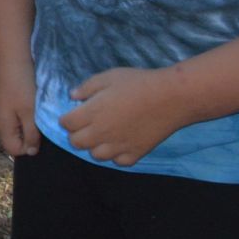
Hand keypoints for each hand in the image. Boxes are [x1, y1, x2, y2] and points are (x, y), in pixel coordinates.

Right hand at [0, 58, 40, 156]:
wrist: (11, 58)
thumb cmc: (21, 86)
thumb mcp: (30, 113)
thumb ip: (31, 134)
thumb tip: (31, 152)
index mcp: (1, 126)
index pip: (14, 150)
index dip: (29, 146)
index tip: (41, 132)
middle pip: (12, 139)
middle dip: (28, 135)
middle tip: (39, 121)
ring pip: (13, 128)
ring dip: (26, 124)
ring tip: (35, 111)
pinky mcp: (0, 101)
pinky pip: (11, 117)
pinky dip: (21, 114)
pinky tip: (28, 102)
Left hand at [58, 65, 189, 165]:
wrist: (171, 97)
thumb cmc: (138, 83)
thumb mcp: (108, 76)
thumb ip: (87, 87)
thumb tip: (73, 96)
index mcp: (91, 113)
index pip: (67, 124)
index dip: (67, 119)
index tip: (73, 114)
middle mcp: (102, 133)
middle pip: (76, 143)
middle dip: (76, 134)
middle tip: (85, 125)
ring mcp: (119, 146)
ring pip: (96, 156)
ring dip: (94, 146)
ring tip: (102, 135)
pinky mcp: (136, 153)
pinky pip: (119, 162)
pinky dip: (116, 155)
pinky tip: (120, 143)